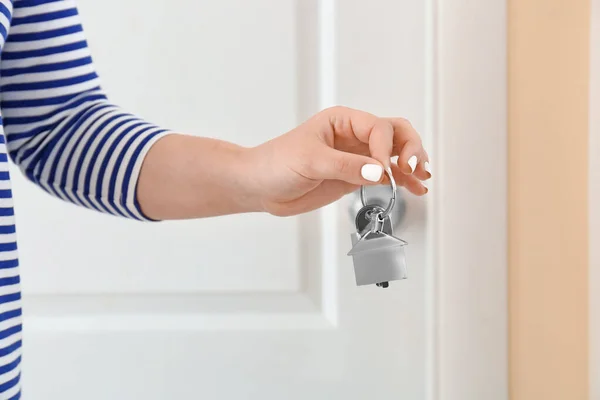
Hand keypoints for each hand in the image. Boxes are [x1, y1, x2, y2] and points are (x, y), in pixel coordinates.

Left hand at [245, 106, 429, 215]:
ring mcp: (357, 156)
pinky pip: (386, 175)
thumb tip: (378, 172)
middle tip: (413, 168)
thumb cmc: (275, 163)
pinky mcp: (355, 176)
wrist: (260, 186)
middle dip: (410, 148)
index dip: (384, 149)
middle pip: (396, 133)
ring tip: (422, 177)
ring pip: (395, 153)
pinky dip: (403, 180)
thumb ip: (346, 166)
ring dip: (412, 163)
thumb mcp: (309, 161)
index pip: (378, 128)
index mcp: (343, 120)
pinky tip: (416, 187)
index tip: (380, 170)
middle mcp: (354, 135)